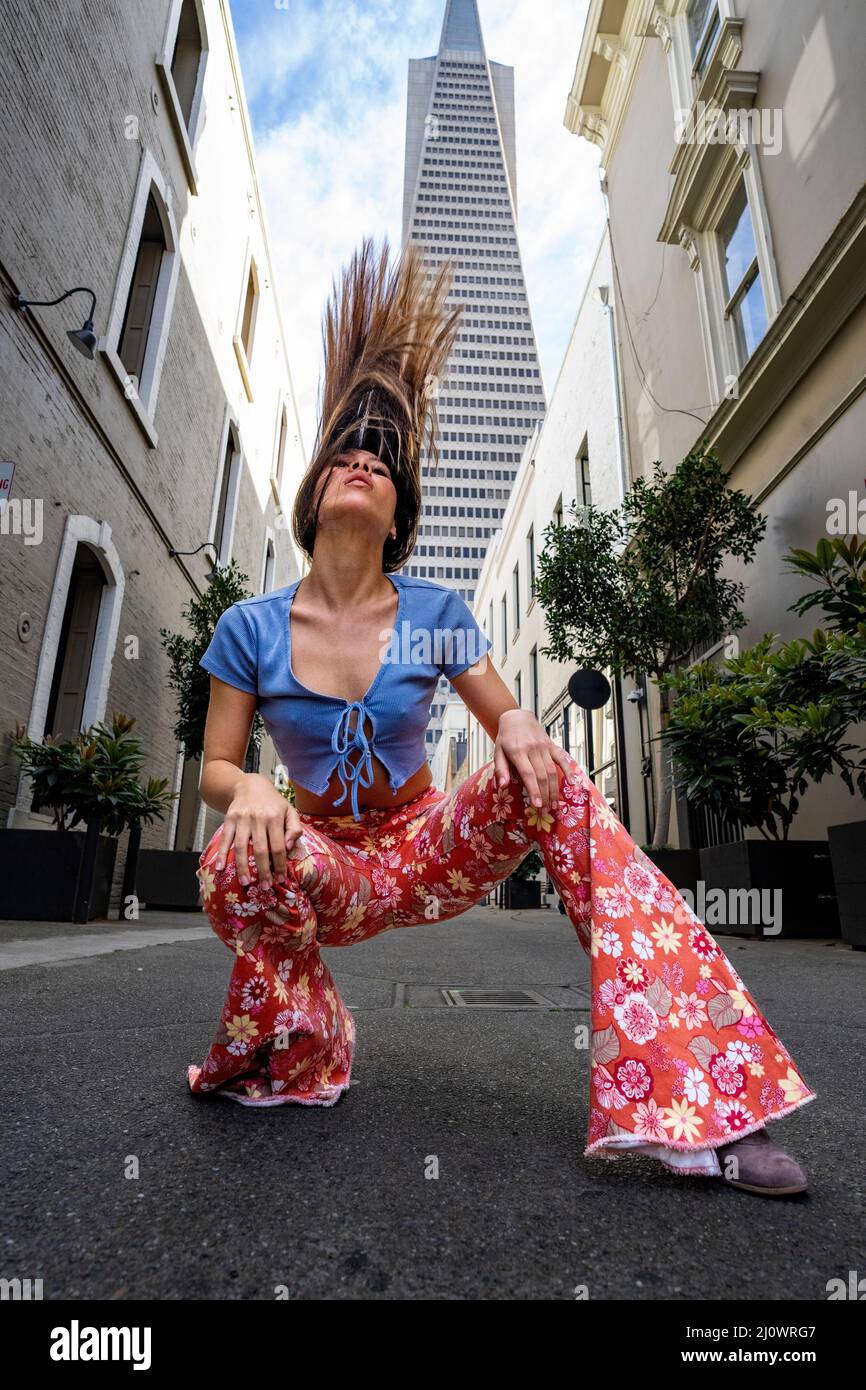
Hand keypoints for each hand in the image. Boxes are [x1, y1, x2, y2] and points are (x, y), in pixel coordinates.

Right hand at [213, 773, 301, 888]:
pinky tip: (220, 868)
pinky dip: (222, 854)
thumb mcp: (290, 811)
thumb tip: (289, 848)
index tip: (281, 879)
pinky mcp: (229, 819)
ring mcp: (242, 819)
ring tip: (245, 882)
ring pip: (242, 846)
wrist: (251, 785)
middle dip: (262, 871)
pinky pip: (225, 839)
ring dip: (242, 866)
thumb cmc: (273, 803)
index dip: (280, 865)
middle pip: (260, 849)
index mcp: (275, 817)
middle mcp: (258, 818)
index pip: (278, 846)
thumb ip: (294, 829)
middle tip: (264, 887)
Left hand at [493, 709, 573, 811]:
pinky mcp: (551, 745)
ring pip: (552, 771)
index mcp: (518, 752)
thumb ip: (501, 769)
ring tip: (555, 805)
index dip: (534, 790)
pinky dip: (568, 771)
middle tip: (546, 812)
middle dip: (545, 796)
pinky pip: (562, 759)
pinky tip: (572, 784)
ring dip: (554, 790)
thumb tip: (503, 786)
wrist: (517, 717)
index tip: (537, 805)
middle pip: (542, 776)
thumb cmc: (505, 737)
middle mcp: (533, 749)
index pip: (528, 774)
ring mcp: (544, 747)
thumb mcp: (498, 752)